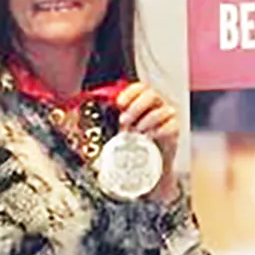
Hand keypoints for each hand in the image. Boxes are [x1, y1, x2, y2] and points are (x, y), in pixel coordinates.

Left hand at [114, 82, 180, 201]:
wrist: (150, 166)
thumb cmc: (134, 145)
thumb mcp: (119, 131)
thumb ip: (107, 123)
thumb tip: (78, 120)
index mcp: (144, 101)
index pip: (140, 88)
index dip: (130, 92)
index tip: (119, 103)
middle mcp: (158, 105)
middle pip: (151, 94)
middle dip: (136, 107)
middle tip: (124, 121)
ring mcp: (168, 116)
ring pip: (161, 110)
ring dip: (146, 120)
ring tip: (137, 132)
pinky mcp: (176, 129)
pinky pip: (171, 124)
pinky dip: (159, 130)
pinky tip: (150, 137)